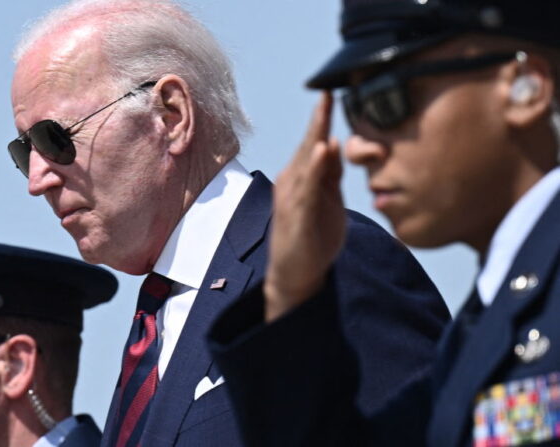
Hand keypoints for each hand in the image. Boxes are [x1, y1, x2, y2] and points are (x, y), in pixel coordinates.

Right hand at [265, 91, 345, 321]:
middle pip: (308, 147)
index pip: (314, 143)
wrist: (296, 274)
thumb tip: (336, 142)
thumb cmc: (313, 237)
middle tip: (328, 94)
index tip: (331, 94)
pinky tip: (322, 154)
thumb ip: (331, 173)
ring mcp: (292, 200)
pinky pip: (306, 190)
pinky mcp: (297, 217)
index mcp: (301, 178)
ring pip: (305, 164)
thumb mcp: (328, 199)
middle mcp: (292, 184)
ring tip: (324, 114)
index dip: (322, 119)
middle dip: (318, 121)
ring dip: (315, 139)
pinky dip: (313, 171)